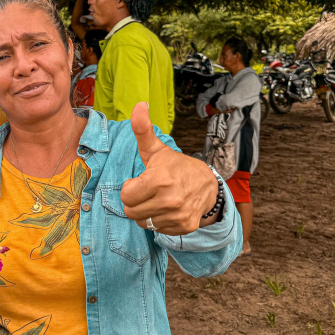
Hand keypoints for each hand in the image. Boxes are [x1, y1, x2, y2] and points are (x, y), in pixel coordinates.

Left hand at [121, 102, 217, 234]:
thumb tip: (139, 105)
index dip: (129, 189)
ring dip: (146, 212)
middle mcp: (169, 200)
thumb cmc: (176, 166)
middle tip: (148, 192)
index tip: (139, 182)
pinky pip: (157, 230)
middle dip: (135, 202)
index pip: (125, 196)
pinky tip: (167, 209)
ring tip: (157, 200)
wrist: (209, 184)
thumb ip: (142, 129)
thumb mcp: (156, 149)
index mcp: (159, 180)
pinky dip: (159, 221)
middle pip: (131, 212)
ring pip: (143, 222)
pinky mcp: (184, 227)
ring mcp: (178, 216)